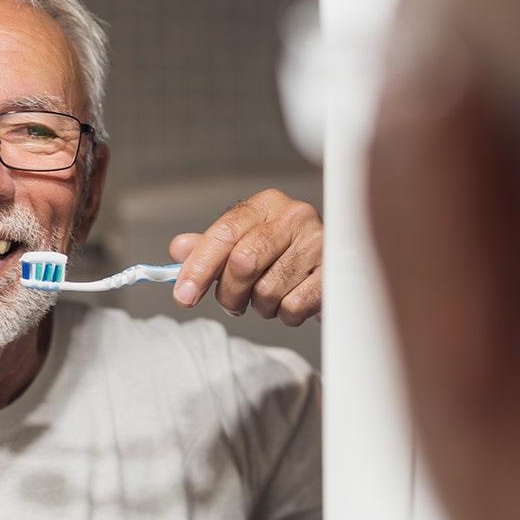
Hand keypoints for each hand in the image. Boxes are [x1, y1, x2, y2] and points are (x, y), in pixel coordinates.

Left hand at [168, 188, 321, 325]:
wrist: (340, 265)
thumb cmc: (284, 255)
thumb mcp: (245, 243)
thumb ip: (210, 247)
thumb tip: (179, 249)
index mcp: (267, 204)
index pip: (224, 232)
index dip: (199, 266)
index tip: (183, 295)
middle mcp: (295, 217)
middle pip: (243, 261)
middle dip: (229, 293)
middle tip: (232, 304)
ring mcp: (318, 243)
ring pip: (267, 290)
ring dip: (261, 306)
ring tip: (271, 297)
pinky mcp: (335, 273)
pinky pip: (293, 307)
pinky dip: (285, 315)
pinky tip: (292, 301)